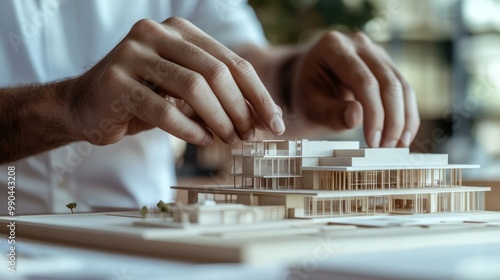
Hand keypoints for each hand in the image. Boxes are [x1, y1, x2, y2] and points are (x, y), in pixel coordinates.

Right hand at [70, 17, 284, 145]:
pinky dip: (189, 128)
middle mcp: (155, 34)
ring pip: (193, 87)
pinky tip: (202, 140)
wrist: (85, 105)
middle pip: (216, 72)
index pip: (231, 62)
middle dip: (241, 108)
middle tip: (251, 136)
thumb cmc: (142, 99)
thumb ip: (218, 94)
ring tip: (230, 140)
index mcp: (179, 31)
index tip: (276, 123)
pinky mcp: (116, 82)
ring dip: (219, 119)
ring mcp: (133, 54)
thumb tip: (263, 117)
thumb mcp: (184, 91)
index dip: (258, 94)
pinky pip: (163, 108)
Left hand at [291, 31, 418, 146]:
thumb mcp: (308, 105)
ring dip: (403, 119)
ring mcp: (376, 52)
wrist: (308, 78)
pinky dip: (407, 115)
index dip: (373, 112)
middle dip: (392, 119)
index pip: (363, 81)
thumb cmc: (306, 92)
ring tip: (397, 147)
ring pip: (402, 86)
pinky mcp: (387, 65)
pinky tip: (403, 137)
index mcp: (334, 46)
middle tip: (387, 148)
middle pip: (388, 81)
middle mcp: (359, 43)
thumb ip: (330, 112)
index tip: (373, 141)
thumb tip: (357, 117)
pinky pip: (405, 90)